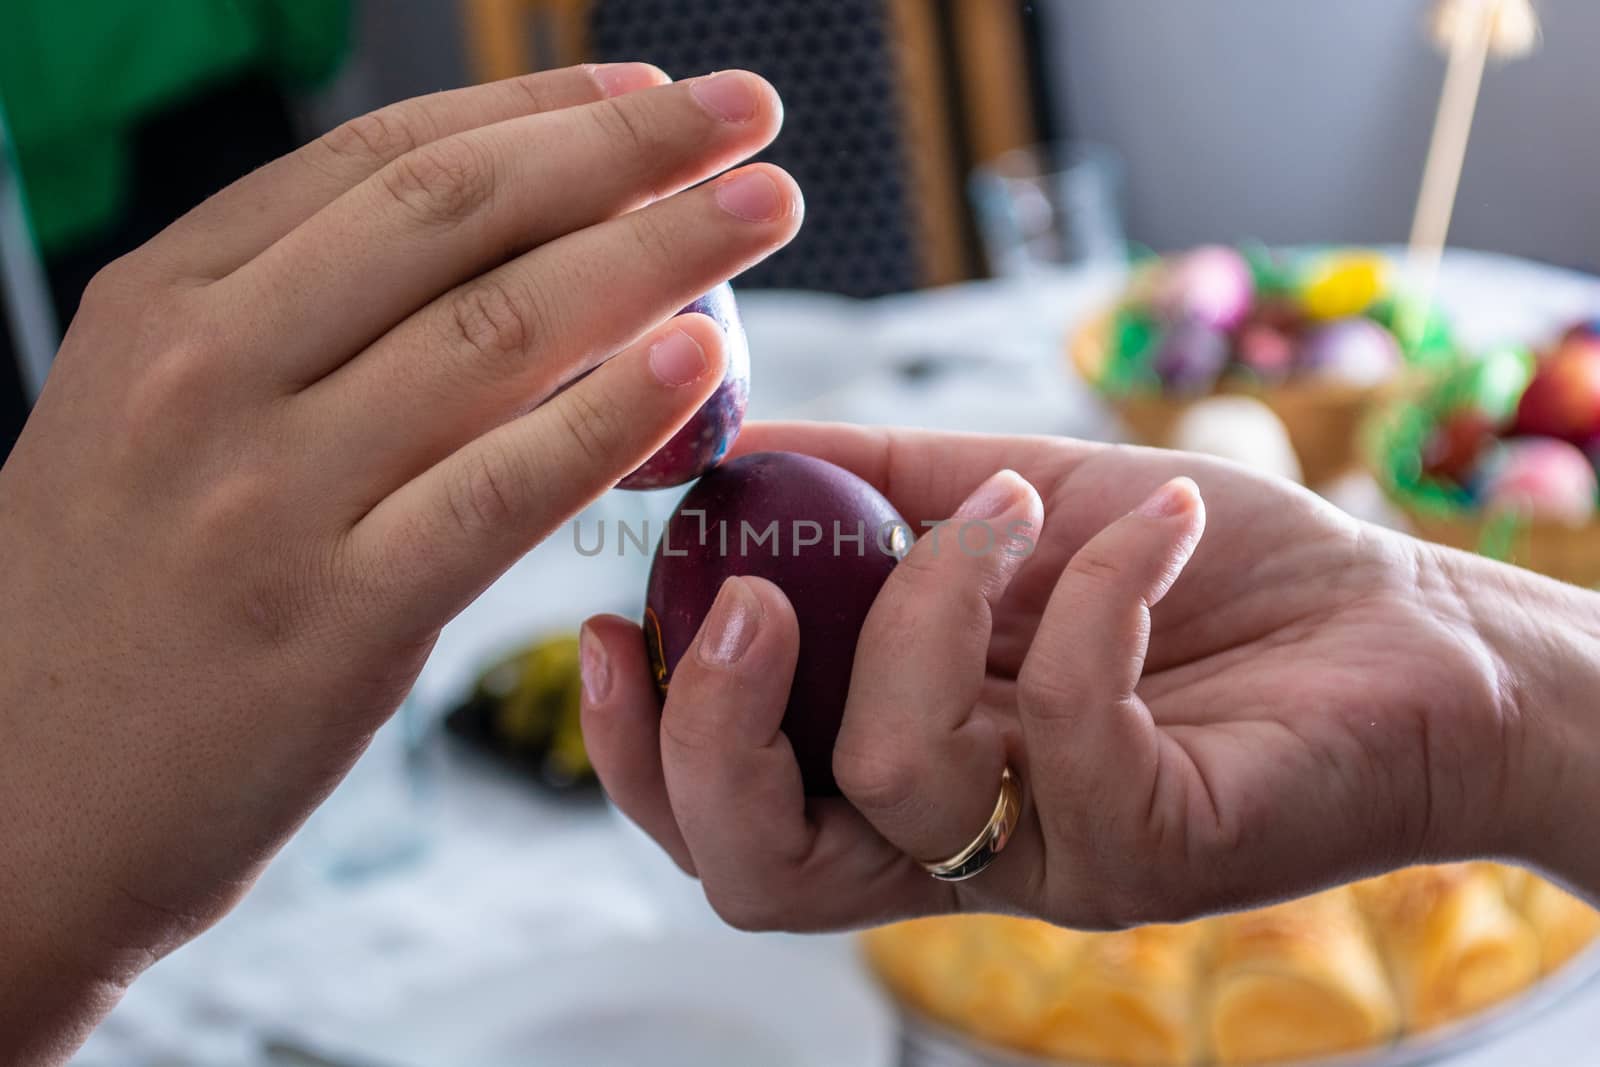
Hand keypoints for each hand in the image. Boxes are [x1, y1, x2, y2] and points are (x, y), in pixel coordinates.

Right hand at [0, 64, 799, 1059]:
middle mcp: (206, 371)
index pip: (382, 161)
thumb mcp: (148, 421)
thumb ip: (291, 332)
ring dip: (658, 254)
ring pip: (499, 332)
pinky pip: (502, 490)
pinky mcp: (332, 620)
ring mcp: (266, 494)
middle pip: (460, 214)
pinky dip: (611, 414)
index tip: (649, 93)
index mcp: (164, 302)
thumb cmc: (107, 605)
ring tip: (766, 211)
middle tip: (747, 116)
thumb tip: (493, 263)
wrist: (10, 808)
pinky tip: (700, 361)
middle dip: (627, 150)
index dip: (537, 112)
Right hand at [581, 422, 1581, 932]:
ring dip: (937, 595)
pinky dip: (1099, 587)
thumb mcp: (1014, 502)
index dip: (641, 746)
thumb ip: (872, 492)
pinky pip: (1068, 722)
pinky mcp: (1156, 850)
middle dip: (713, 732)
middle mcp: (957, 838)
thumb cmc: (1205, 573)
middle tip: (747, 605)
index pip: (727, 813)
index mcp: (902, 765)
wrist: (1405, 625)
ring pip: (897, 779)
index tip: (606, 627)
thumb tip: (728, 450)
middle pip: (758, 868)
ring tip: (1034, 506)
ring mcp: (1052, 856)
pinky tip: (1161, 520)